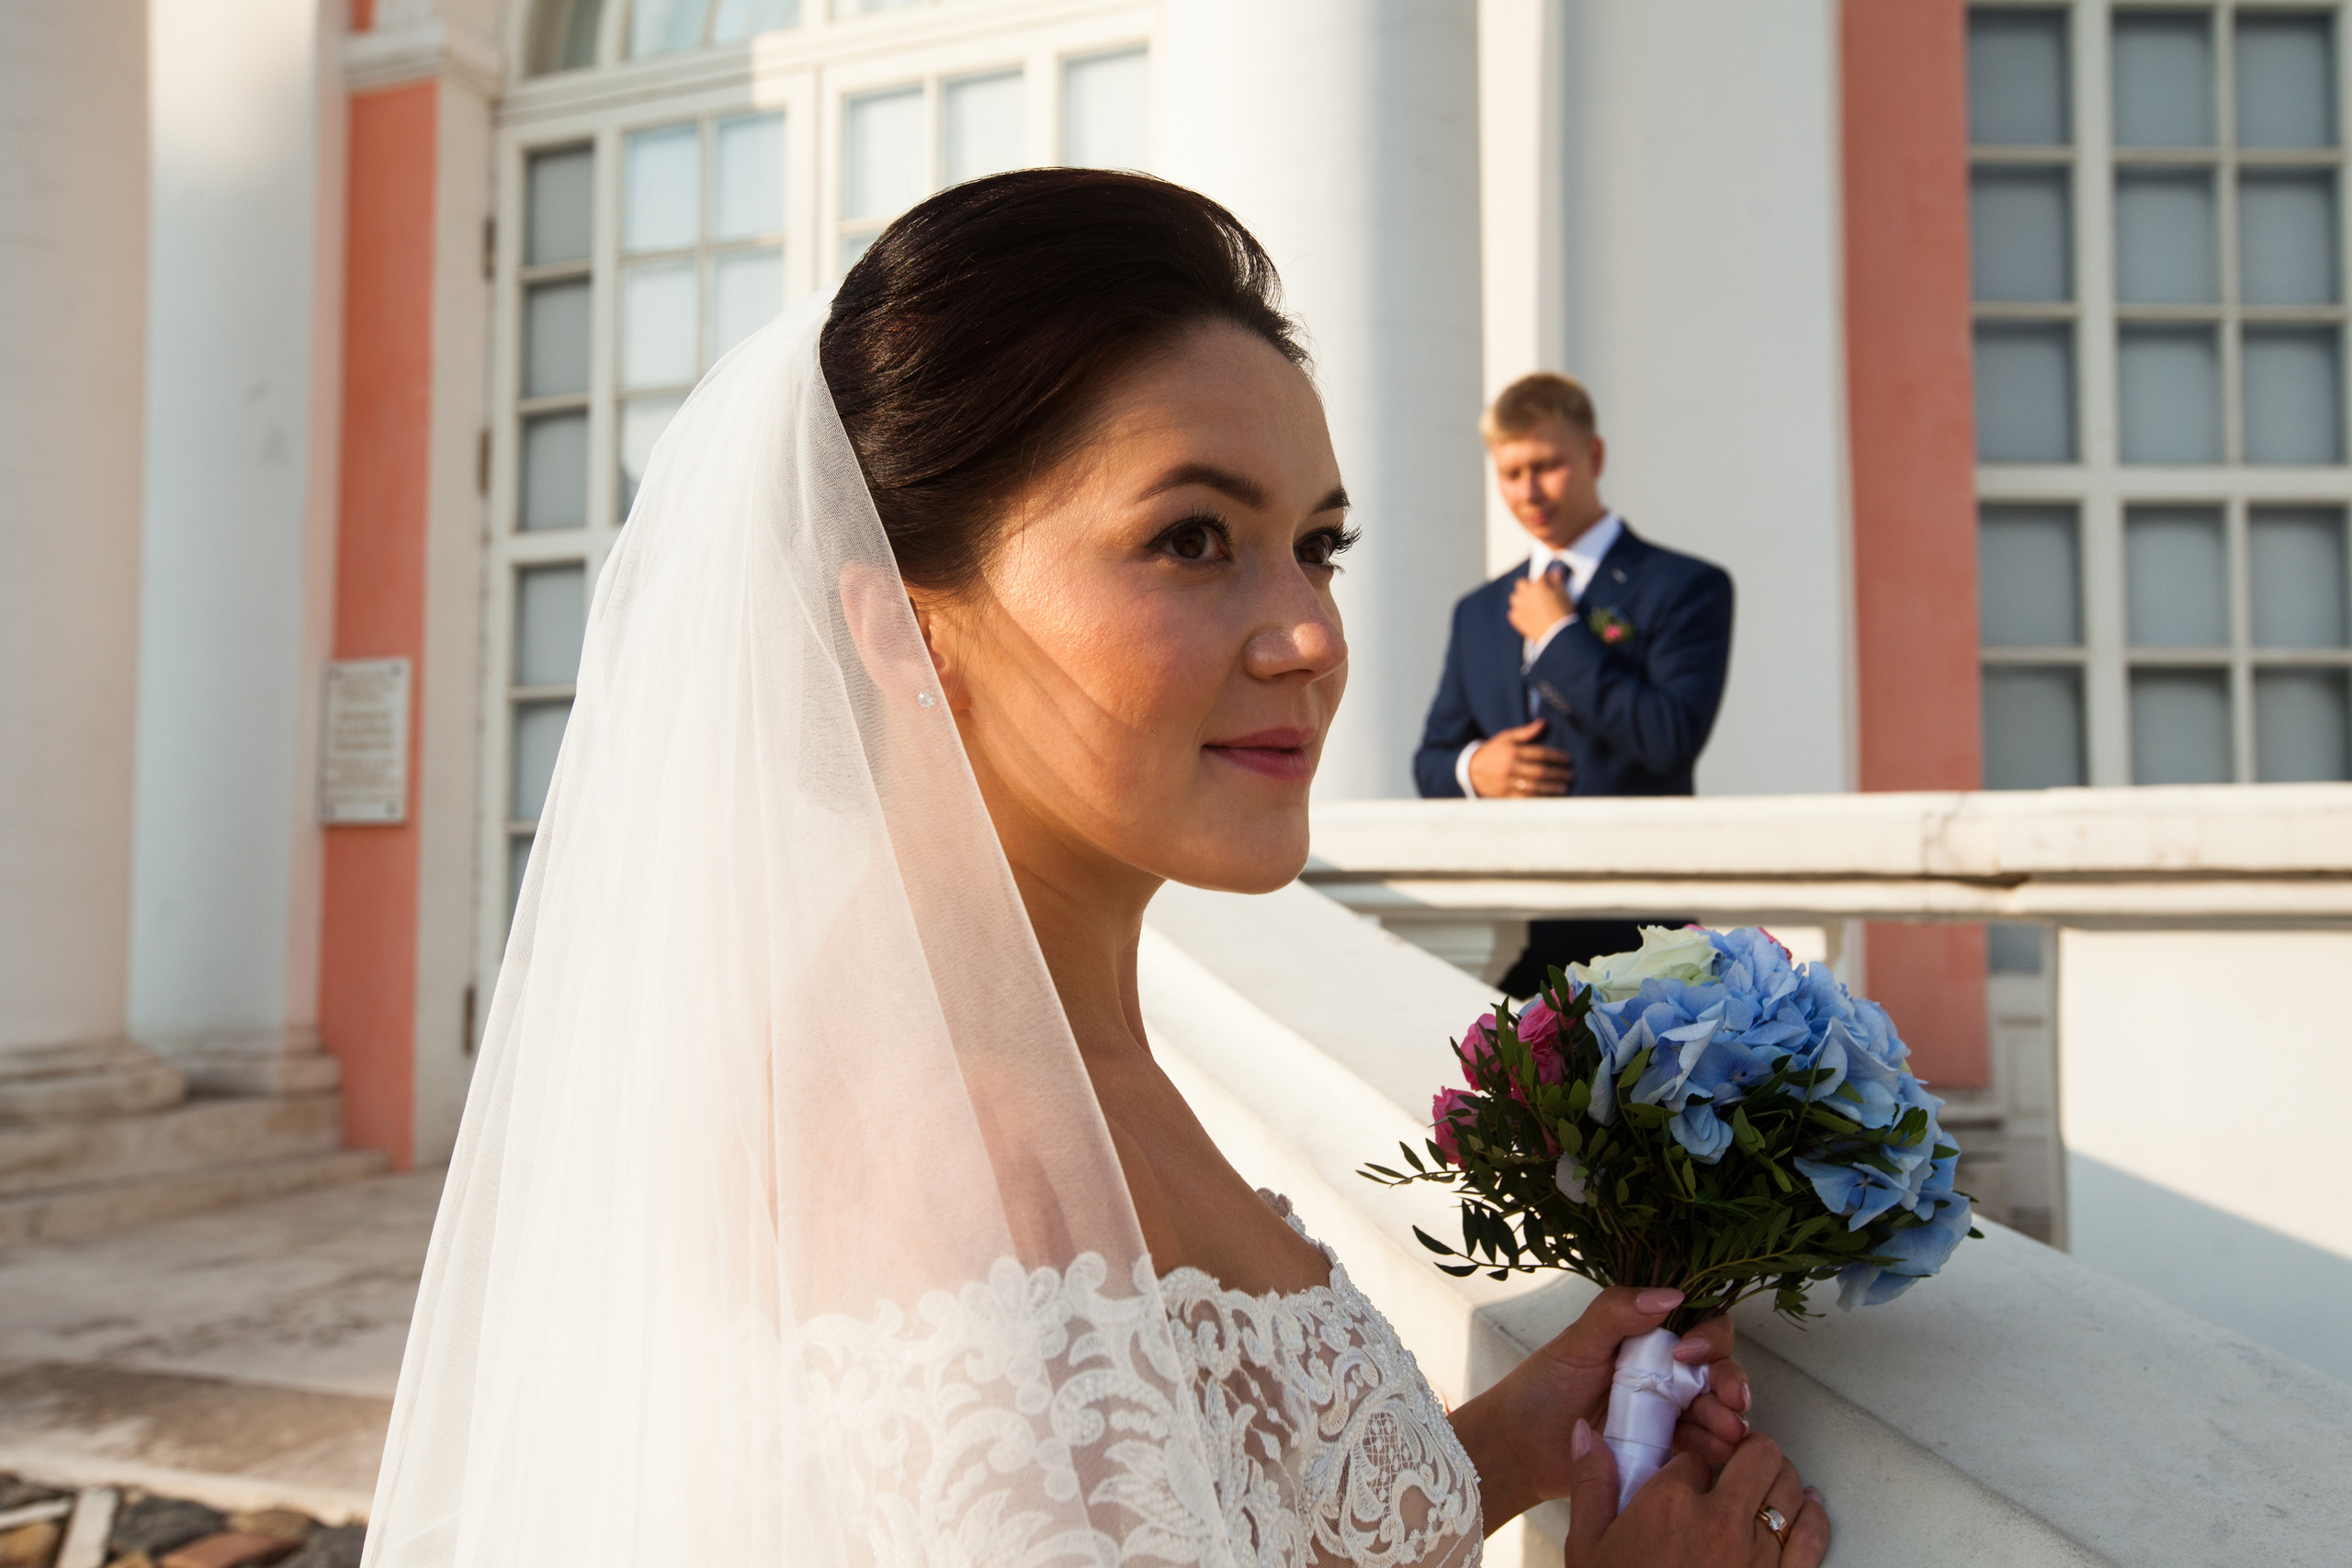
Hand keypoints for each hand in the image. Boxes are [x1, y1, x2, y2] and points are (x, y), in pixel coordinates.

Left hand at [1448, 1287, 1752, 1525]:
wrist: (1522, 1447)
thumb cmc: (1544, 1387)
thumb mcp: (1577, 1343)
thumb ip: (1616, 1313)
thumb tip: (1669, 1295)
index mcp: (1647, 1339)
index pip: (1698, 1326)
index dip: (1708, 1336)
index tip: (1688, 1352)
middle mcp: (1664, 1372)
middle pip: (1716, 1369)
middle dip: (1732, 1380)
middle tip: (1734, 1400)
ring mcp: (1666, 1412)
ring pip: (1715, 1409)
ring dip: (1729, 1418)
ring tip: (1730, 1432)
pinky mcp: (1664, 1449)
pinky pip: (1700, 1447)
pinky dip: (1716, 1449)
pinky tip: (1720, 1453)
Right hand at [1468, 719, 1572, 797]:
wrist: (1470, 770)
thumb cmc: (1492, 752)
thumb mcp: (1505, 738)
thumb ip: (1525, 732)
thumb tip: (1543, 722)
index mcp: (1512, 751)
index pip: (1540, 753)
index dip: (1556, 757)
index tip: (1568, 759)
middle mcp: (1510, 767)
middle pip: (1539, 772)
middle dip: (1557, 774)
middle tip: (1570, 775)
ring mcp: (1506, 783)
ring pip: (1534, 787)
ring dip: (1551, 789)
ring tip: (1564, 788)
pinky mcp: (1503, 796)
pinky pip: (1524, 799)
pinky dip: (1538, 800)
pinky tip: (1549, 799)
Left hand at [1509, 573, 1575, 641]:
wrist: (1557, 634)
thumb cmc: (1563, 613)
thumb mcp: (1564, 594)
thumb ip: (1558, 581)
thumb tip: (1556, 571)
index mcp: (1539, 586)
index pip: (1540, 576)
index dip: (1546, 580)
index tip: (1548, 583)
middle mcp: (1526, 594)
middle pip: (1521, 583)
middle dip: (1528, 586)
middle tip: (1537, 593)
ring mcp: (1520, 606)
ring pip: (1514, 597)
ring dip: (1520, 598)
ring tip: (1530, 604)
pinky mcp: (1516, 619)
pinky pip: (1512, 612)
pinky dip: (1518, 613)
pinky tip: (1526, 616)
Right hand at [1564, 1423, 1829, 1567]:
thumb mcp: (1588, 1546)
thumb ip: (1591, 1484)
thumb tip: (1587, 1433)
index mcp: (1669, 1503)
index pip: (1694, 1455)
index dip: (1688, 1464)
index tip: (1684, 1477)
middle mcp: (1720, 1522)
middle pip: (1757, 1454)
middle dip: (1746, 1451)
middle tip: (1733, 1464)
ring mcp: (1757, 1554)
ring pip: (1789, 1486)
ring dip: (1778, 1479)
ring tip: (1765, 1484)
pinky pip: (1812, 1535)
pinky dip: (1812, 1514)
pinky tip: (1806, 1506)